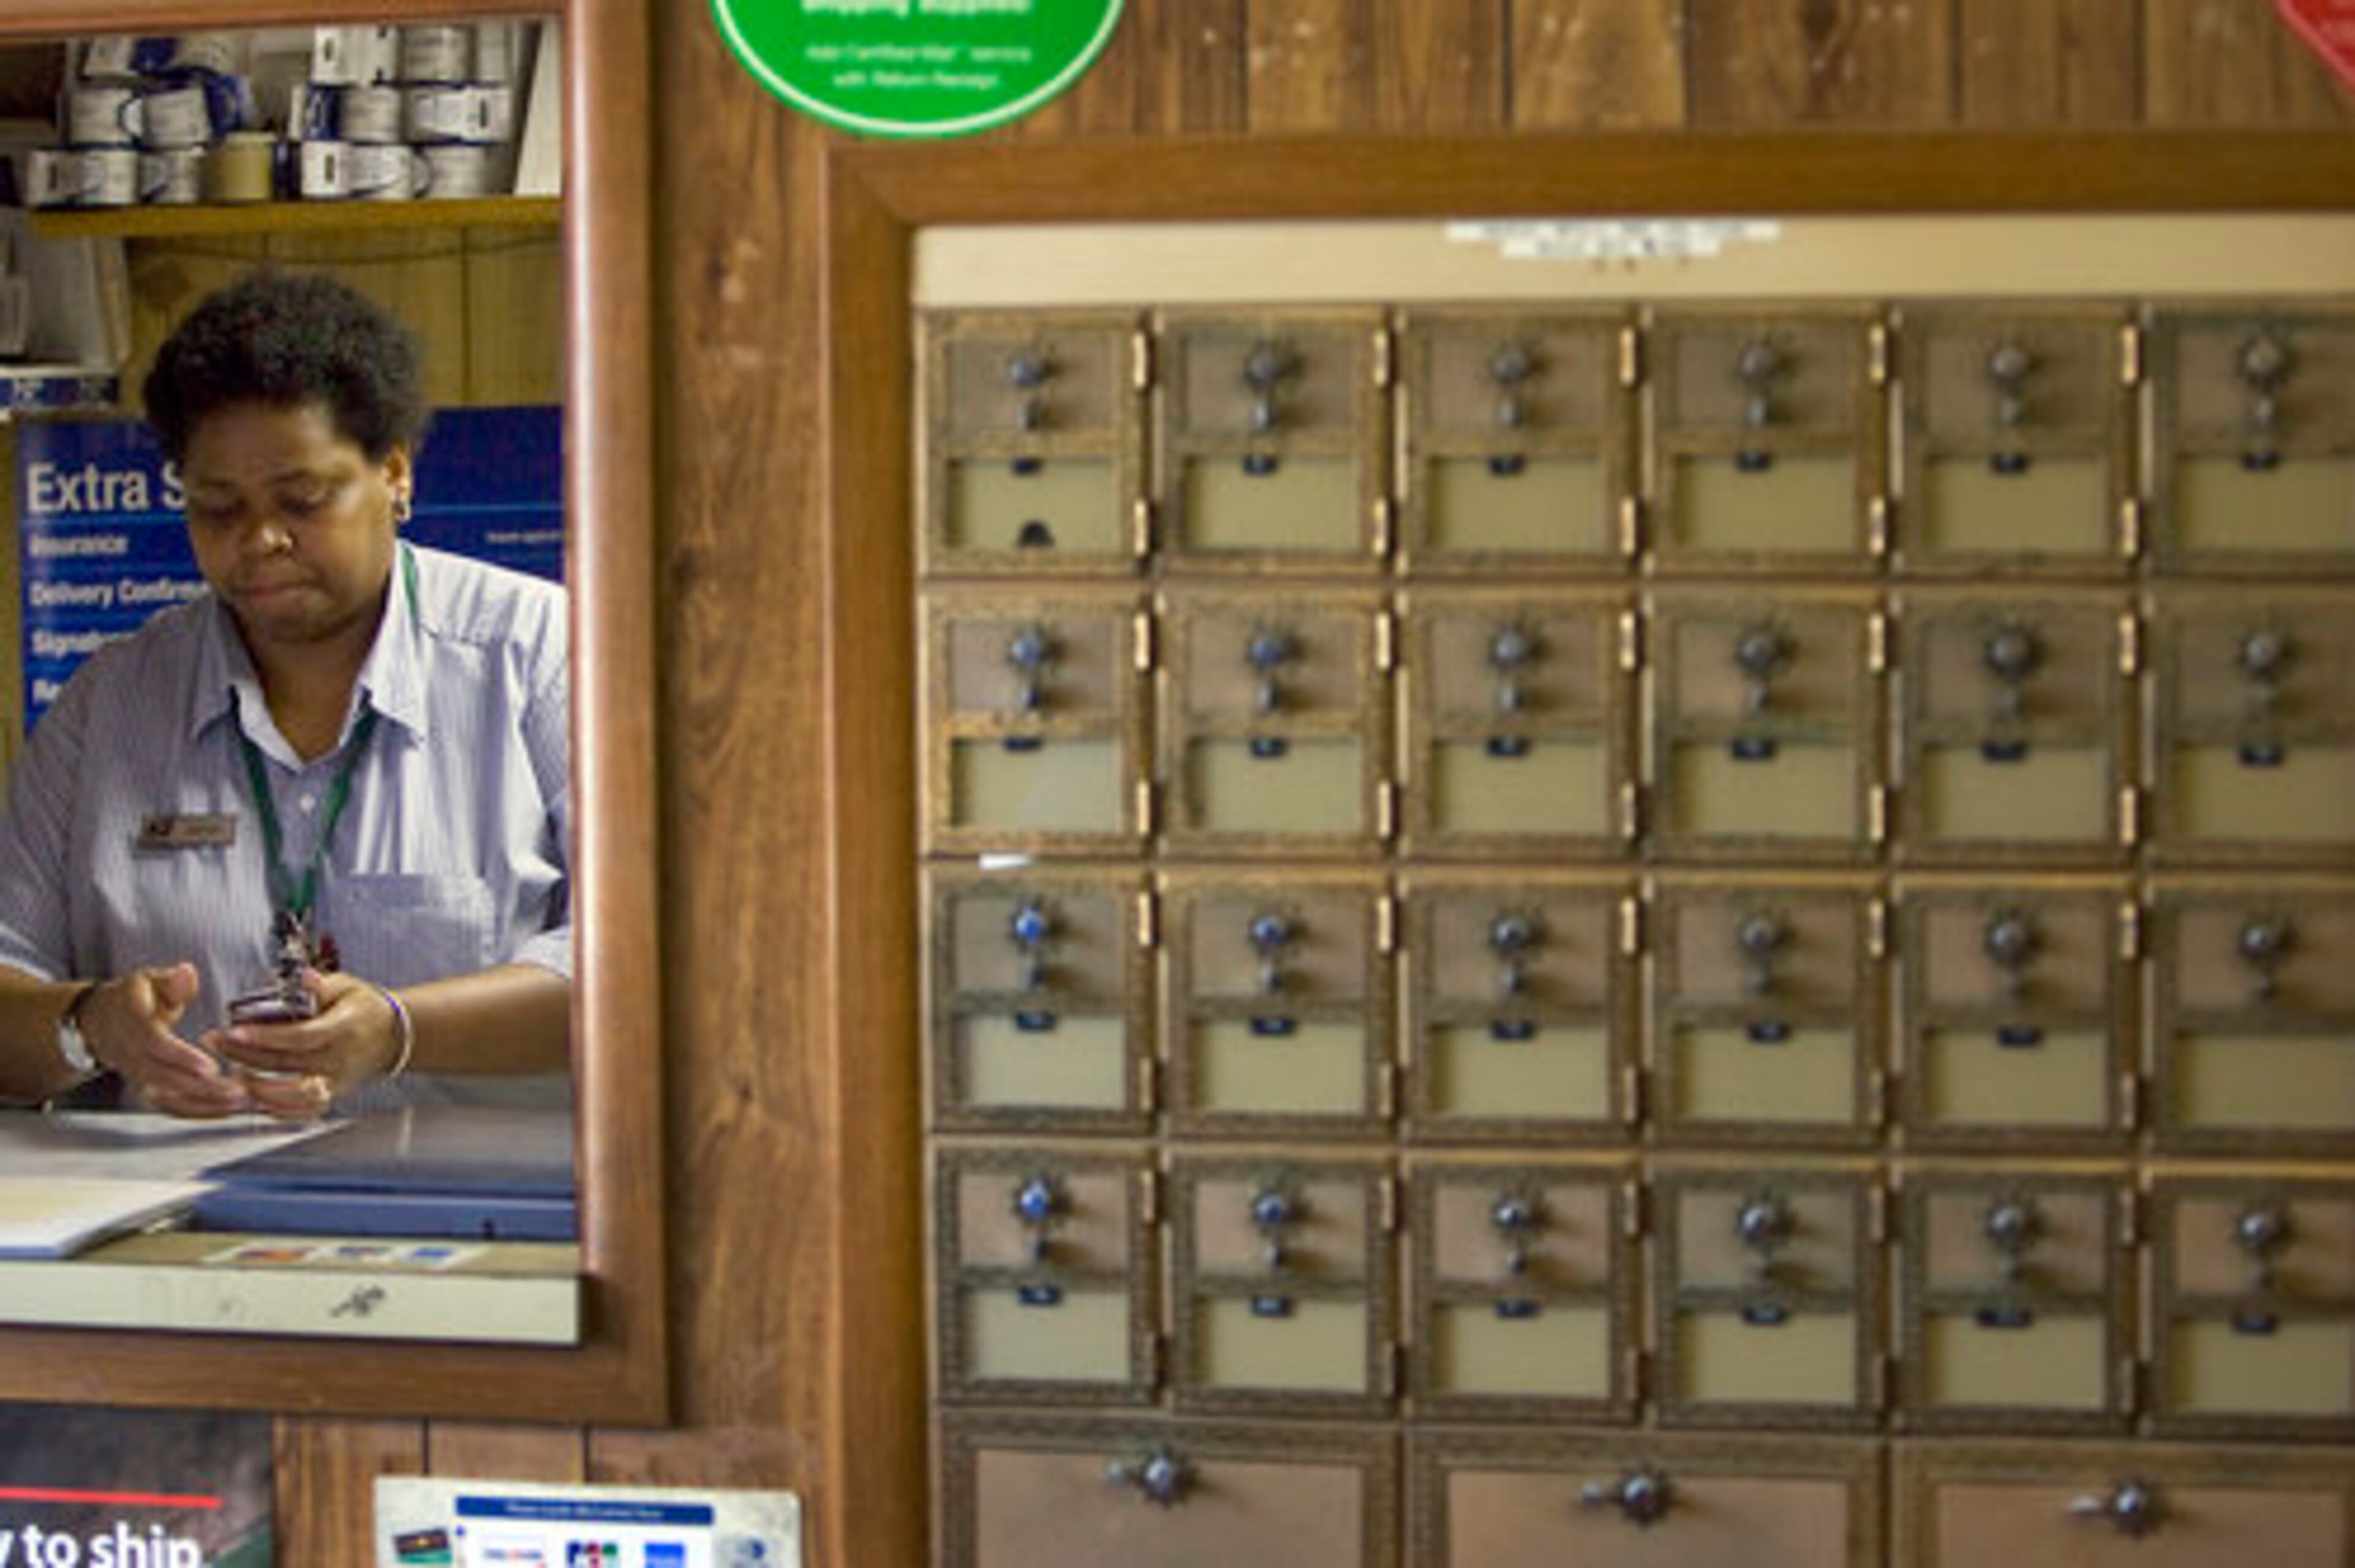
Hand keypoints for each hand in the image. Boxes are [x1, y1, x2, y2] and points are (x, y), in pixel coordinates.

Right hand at [77, 962, 252, 1118]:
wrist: (101, 1022)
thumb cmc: (135, 998)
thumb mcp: (149, 980)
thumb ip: (171, 980)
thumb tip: (185, 974)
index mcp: (131, 1022)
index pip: (153, 1043)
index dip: (180, 1057)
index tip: (210, 1067)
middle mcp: (130, 1054)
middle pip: (164, 1077)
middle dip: (201, 1088)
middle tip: (238, 1090)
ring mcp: (136, 1075)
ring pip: (168, 1098)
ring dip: (204, 1104)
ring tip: (240, 1102)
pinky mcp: (147, 1089)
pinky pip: (170, 1107)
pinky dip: (198, 1111)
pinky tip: (228, 1109)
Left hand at [204, 969, 399, 1118]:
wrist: (392, 1037)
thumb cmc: (363, 1008)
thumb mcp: (347, 987)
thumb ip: (322, 985)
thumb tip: (304, 978)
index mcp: (344, 1029)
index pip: (302, 1037)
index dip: (266, 1036)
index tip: (234, 1030)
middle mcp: (339, 1059)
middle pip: (285, 1064)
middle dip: (243, 1055)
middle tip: (214, 1041)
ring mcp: (335, 1082)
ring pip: (290, 1095)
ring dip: (255, 1088)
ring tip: (227, 1074)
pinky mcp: (330, 1096)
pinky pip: (300, 1112)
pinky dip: (274, 1110)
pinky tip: (251, 1097)